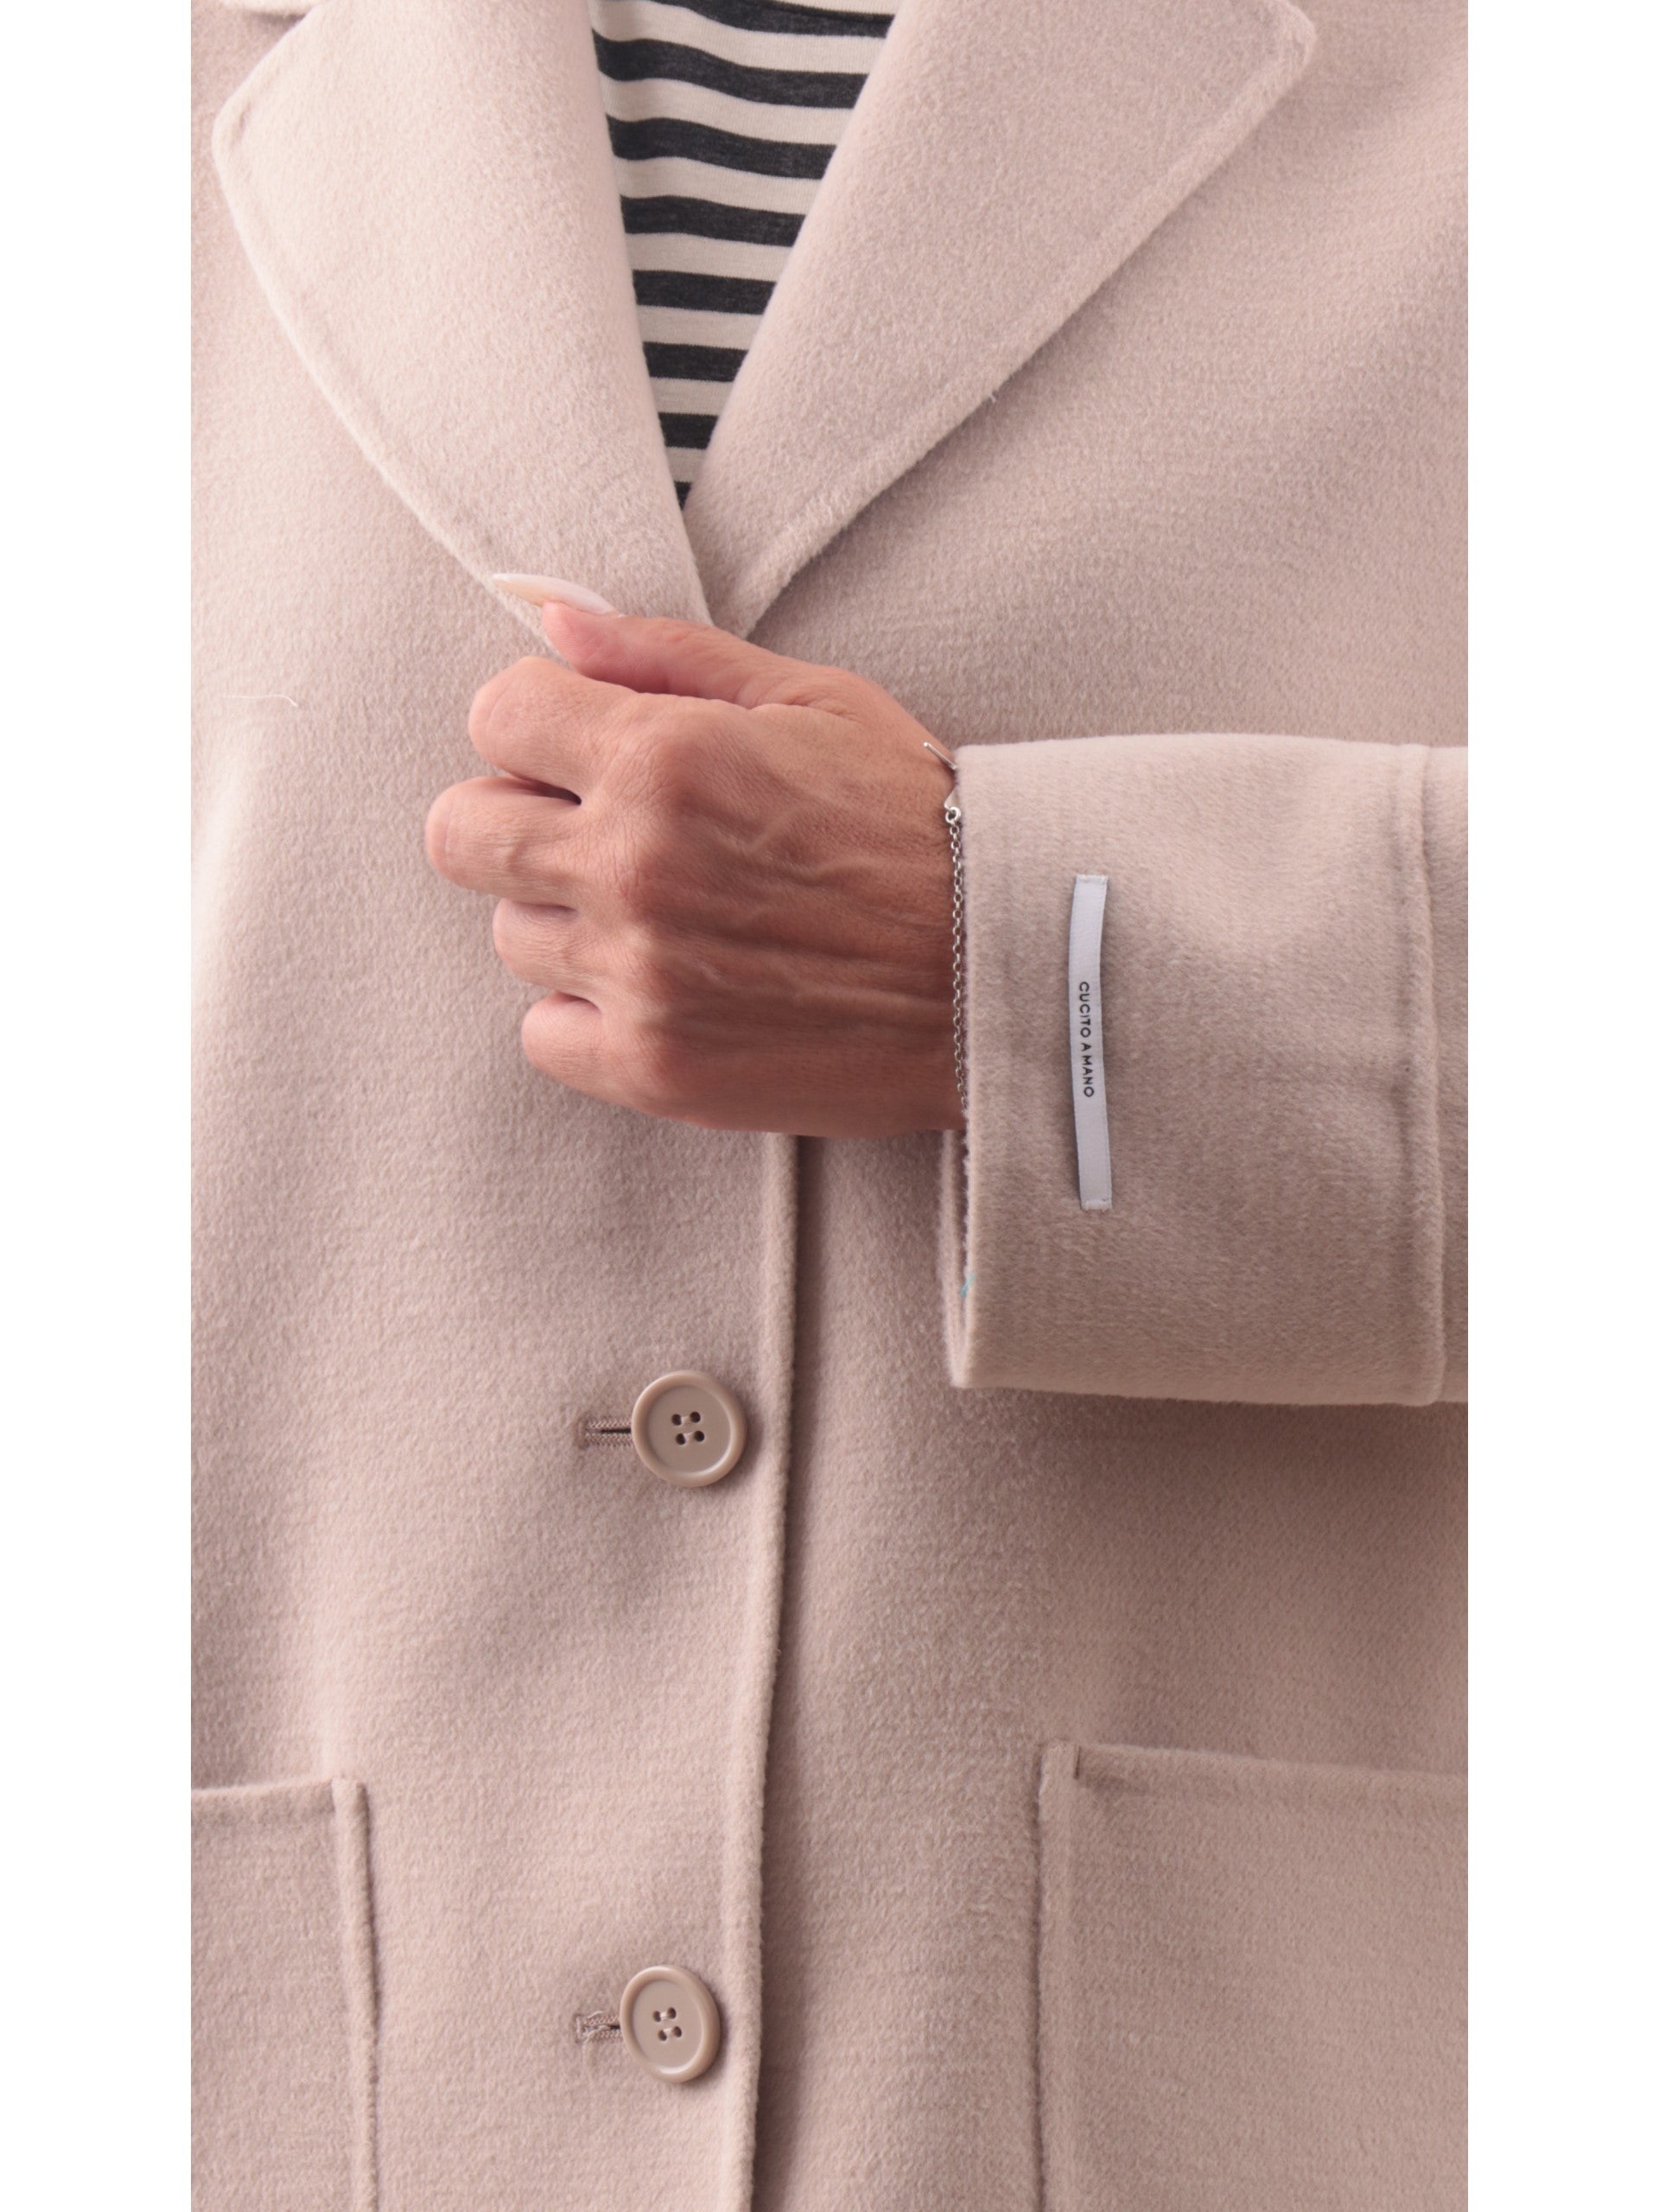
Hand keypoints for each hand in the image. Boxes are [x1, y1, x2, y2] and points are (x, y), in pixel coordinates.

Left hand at [424, 593, 962, 1136]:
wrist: (1007, 971)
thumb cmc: (922, 830)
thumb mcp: (814, 701)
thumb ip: (669, 655)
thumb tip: (555, 620)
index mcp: (664, 757)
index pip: (497, 715)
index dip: (537, 726)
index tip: (578, 748)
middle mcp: (634, 866)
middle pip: (462, 833)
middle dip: (516, 818)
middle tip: (595, 832)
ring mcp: (639, 975)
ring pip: (513, 935)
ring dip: (569, 920)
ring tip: (666, 916)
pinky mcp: (654, 1067)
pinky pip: (544, 1033)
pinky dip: (588, 1013)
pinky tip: (665, 987)